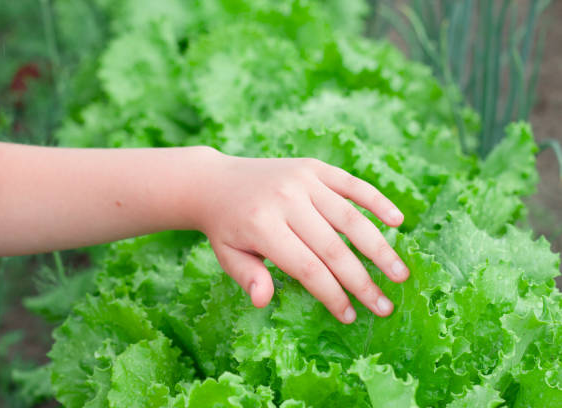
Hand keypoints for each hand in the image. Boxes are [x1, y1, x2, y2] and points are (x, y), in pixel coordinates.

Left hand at [195, 151, 408, 323]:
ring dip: (379, 248)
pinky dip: (377, 201)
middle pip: (333, 247)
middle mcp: (285, 200)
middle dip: (361, 281)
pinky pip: (352, 184)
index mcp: (262, 226)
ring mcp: (302, 180)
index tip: (350, 316)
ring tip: (401, 274)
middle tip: (385, 307)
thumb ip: (248, 277)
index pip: (306, 268)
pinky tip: (397, 221)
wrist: (217, 181)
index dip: (331, 294)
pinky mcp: (314, 167)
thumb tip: (263, 301)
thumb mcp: (228, 256)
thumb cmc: (227, 227)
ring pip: (350, 218)